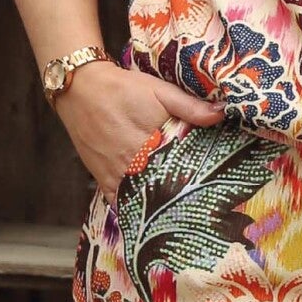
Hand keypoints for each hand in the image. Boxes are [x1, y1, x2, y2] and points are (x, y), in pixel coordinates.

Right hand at [58, 60, 225, 195]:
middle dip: (182, 194)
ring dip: (159, 204)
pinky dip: (133, 209)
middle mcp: (134, 163)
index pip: (182, 171)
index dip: (198, 180)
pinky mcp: (102, 179)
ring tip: (179, 210)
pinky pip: (120, 203)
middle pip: (164, 189)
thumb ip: (189, 106)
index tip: (214, 187)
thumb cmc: (122, 88)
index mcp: (153, 142)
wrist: (80, 89)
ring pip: (143, 200)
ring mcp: (116, 174)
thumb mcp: (159, 90)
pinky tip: (148, 213)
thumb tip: (222, 114)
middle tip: (202, 202)